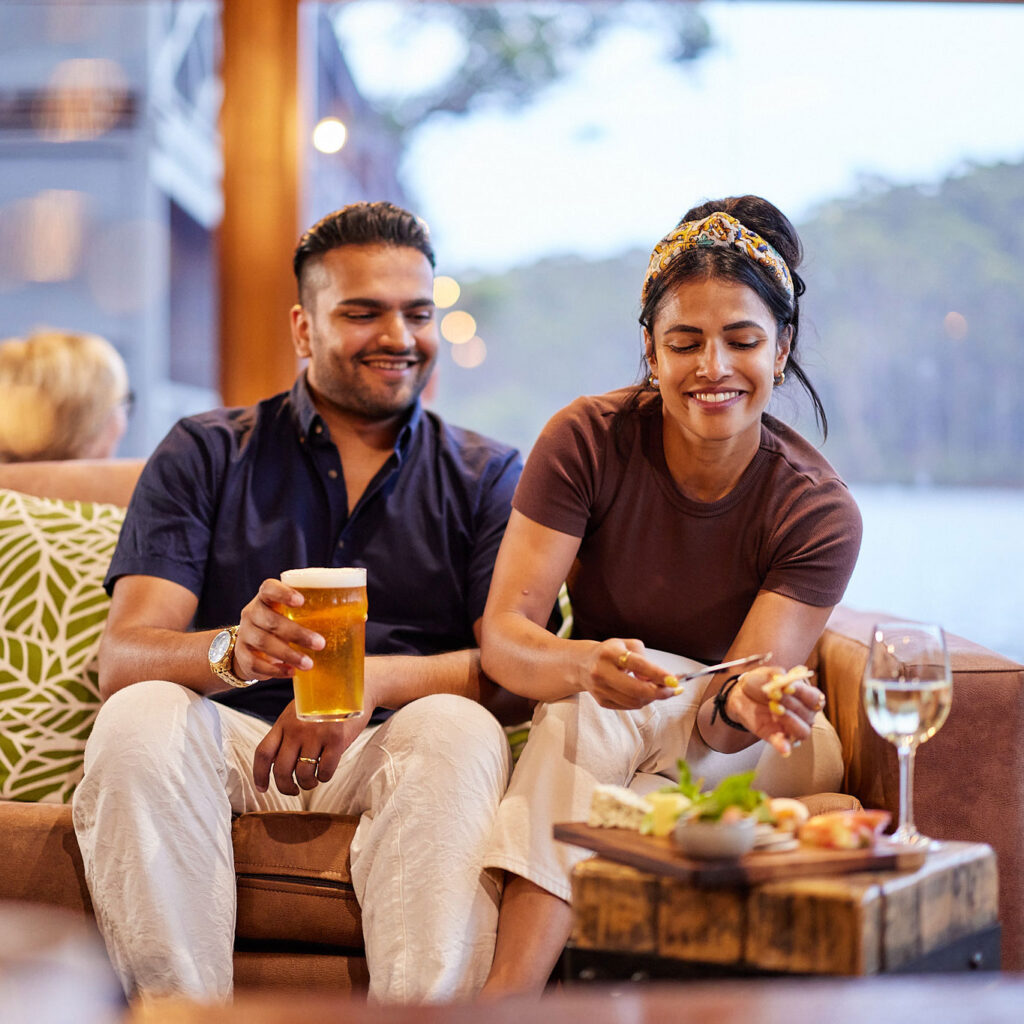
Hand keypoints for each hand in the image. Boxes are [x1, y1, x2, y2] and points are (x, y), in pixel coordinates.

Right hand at [231, 578, 324, 680]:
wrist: (252, 646)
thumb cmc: (283, 624)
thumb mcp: (294, 615)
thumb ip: (318, 613)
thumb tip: (360, 618)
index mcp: (266, 598)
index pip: (269, 588)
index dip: (283, 593)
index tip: (301, 601)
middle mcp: (252, 612)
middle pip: (270, 620)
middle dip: (296, 633)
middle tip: (320, 644)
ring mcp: (245, 633)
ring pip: (263, 642)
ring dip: (288, 654)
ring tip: (308, 664)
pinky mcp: (241, 654)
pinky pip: (254, 663)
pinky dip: (274, 670)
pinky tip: (291, 673)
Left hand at [252, 699, 370, 794]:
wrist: (355, 687)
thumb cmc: (325, 704)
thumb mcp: (299, 712)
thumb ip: (287, 732)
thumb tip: (276, 763)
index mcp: (284, 722)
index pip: (263, 753)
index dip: (259, 775)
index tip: (262, 788)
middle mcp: (297, 728)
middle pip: (281, 769)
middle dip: (285, 787)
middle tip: (293, 790)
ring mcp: (316, 734)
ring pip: (303, 774)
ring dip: (307, 784)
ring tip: (312, 780)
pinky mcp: (336, 739)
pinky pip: (325, 771)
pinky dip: (324, 777)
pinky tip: (325, 771)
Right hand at [578, 639, 677, 710]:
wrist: (583, 664)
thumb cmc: (611, 653)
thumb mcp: (627, 645)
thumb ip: (644, 658)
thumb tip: (656, 680)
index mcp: (610, 653)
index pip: (639, 665)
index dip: (659, 674)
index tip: (674, 681)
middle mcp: (602, 671)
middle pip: (637, 690)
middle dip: (659, 692)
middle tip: (673, 690)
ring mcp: (600, 689)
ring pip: (635, 701)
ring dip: (652, 698)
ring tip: (658, 689)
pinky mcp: (601, 701)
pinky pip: (628, 706)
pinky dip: (641, 701)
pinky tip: (644, 694)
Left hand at [729, 665, 824, 756]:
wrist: (741, 694)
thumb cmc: (760, 683)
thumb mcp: (765, 674)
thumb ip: (775, 675)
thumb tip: (783, 680)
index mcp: (806, 697)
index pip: (815, 698)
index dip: (803, 692)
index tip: (788, 686)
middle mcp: (803, 714)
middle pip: (808, 714)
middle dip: (791, 703)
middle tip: (774, 694)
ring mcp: (791, 727)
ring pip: (803, 732)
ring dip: (790, 720)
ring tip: (774, 708)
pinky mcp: (776, 737)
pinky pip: (784, 745)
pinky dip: (784, 746)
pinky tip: (784, 748)